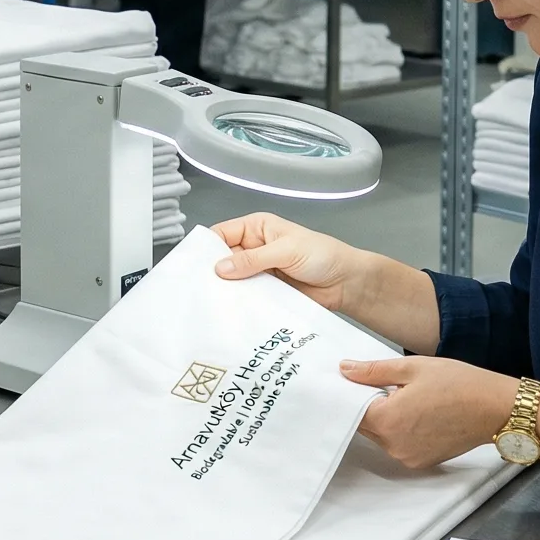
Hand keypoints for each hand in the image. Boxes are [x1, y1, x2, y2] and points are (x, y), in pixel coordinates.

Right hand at [211, 212, 369, 310]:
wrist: (345, 283)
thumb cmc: (323, 255)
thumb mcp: (286, 251)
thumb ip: (253, 259)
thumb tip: (220, 268)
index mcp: (257, 228)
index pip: (222, 234)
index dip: (207, 248)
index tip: (193, 265)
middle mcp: (254, 248)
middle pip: (223, 259)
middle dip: (213, 272)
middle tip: (198, 288)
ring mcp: (259, 271)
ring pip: (232, 280)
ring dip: (226, 290)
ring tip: (210, 302)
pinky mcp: (265, 291)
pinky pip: (246, 296)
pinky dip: (239, 302)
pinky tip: (229, 311)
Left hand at [340, 355, 515, 468]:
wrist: (495, 408)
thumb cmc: (459, 384)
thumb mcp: (413, 368)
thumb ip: (374, 371)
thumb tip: (345, 369)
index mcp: (387, 420)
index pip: (350, 410)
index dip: (351, 394)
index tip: (355, 381)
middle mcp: (393, 445)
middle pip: (365, 425)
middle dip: (369, 406)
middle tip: (386, 384)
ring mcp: (407, 456)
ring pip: (382, 435)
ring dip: (386, 419)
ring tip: (408, 398)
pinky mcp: (421, 461)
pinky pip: (399, 445)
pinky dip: (402, 431)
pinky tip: (420, 413)